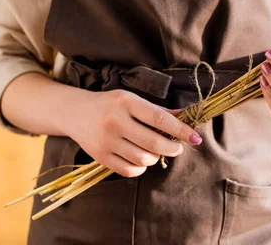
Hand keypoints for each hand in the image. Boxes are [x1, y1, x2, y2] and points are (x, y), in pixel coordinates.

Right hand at [64, 89, 202, 177]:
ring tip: (155, 150)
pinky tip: (141, 158)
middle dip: (172, 148)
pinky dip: (141, 168)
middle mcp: (115, 121)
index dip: (180, 130)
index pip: (159, 118)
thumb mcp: (133, 100)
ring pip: (143, 158)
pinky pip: (129, 170)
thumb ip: (159, 110)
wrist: (75, 112)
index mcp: (127, 102)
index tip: (195, 137)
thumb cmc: (111, 104)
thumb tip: (187, 115)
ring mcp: (106, 141)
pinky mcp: (100, 157)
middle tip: (177, 148)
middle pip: (153, 142)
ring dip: (156, 157)